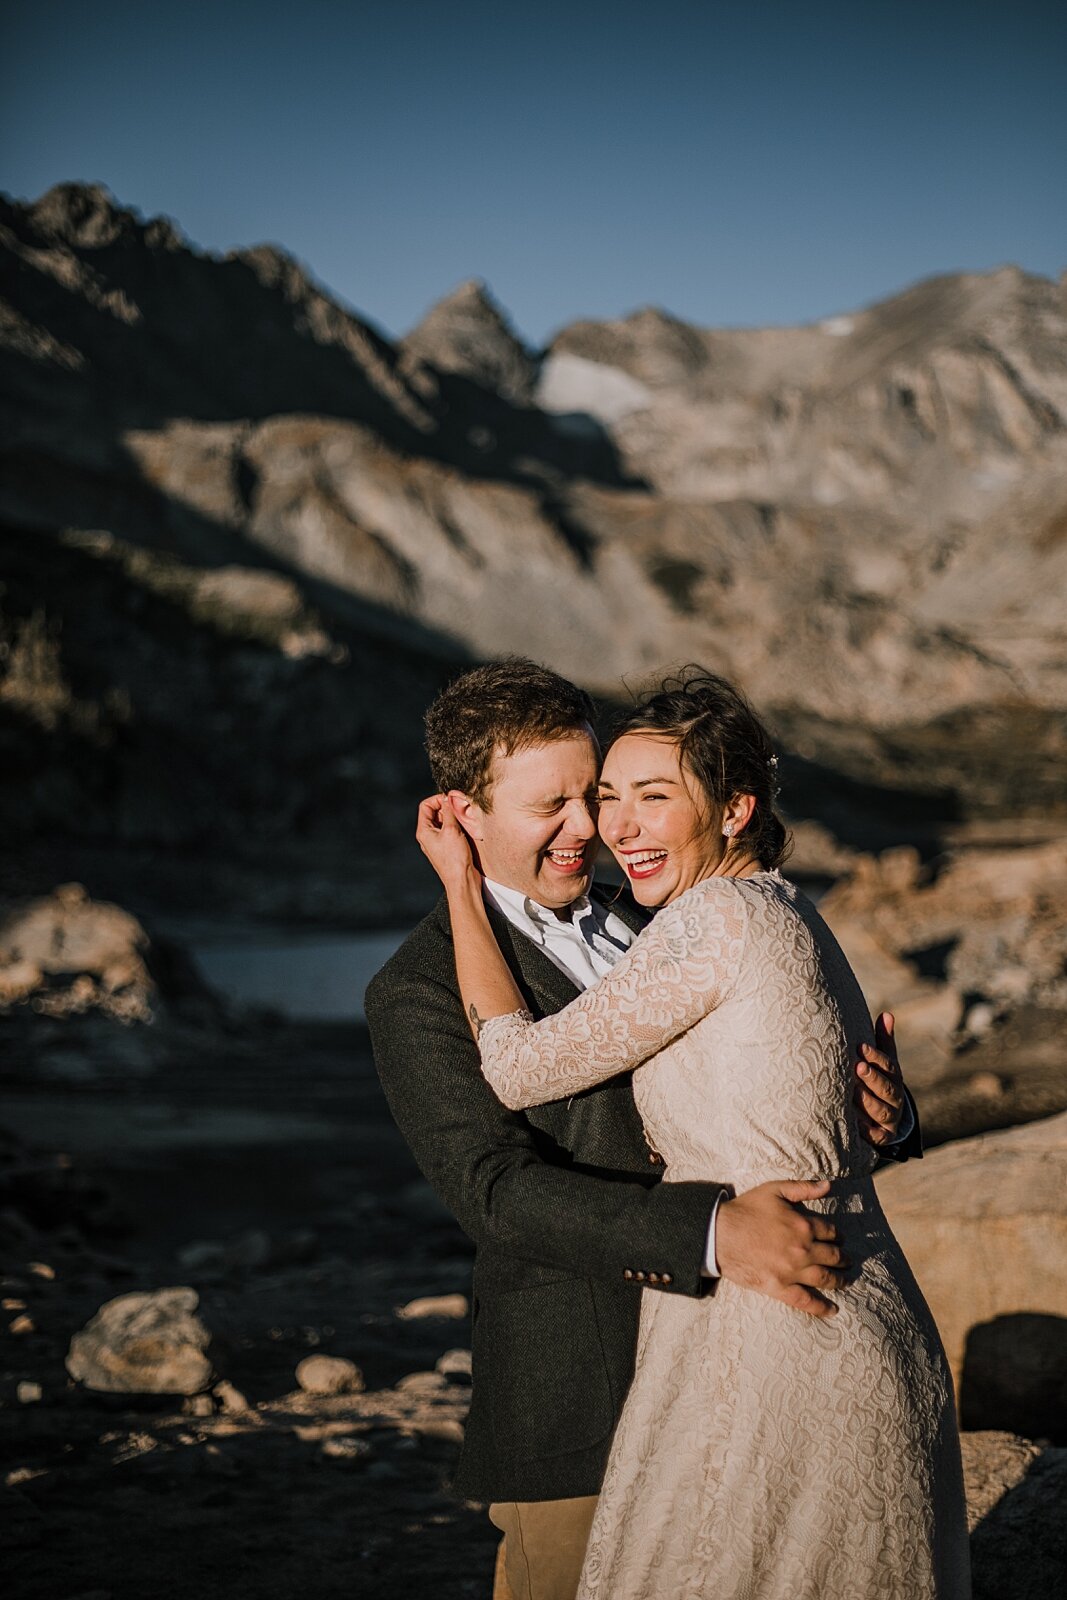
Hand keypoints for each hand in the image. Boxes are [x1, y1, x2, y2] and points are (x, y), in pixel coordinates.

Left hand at [415, 794, 479, 891]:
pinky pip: (451, 831)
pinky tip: (467, 828)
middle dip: (448, 808)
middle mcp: (429, 836)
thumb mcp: (451, 830)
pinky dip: (458, 826)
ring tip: (464, 819)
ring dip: (455, 817)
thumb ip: (449, 811)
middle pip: (435, 813)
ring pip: (445, 821)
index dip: (437, 799)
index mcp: (424, 831)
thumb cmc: (454, 859)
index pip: (425, 806)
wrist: (462, 881)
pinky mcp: (448, 848)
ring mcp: (438, 842)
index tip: (450, 799)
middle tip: (460, 808)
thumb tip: (447, 797)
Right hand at [715, 1178, 845, 1318]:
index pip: (830, 1232)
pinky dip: (821, 1307)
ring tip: (845, 1280)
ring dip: (839, 1280)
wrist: (719, 1233)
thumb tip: (829, 1186)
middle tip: (847, 1260)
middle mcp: (802, 1250)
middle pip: (832, 1256)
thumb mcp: (774, 1190)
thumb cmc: (746, 1209)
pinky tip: (833, 1310)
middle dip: (842, 1258)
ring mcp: (792, 1271)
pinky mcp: (779, 1288)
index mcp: (803, 1225)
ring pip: (824, 1278)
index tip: (838, 1238)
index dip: (837, 1235)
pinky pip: (805, 1301)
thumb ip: (803, 1187)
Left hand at [853, 1012, 904, 1146]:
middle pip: (887, 1089)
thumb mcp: (883, 1063)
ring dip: (867, 1102)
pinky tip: (853, 1122)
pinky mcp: (881, 1138)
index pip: (889, 1067)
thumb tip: (887, 1014)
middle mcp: (895, 1100)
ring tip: (852, 1092)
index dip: (876, 1057)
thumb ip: (884, 1040)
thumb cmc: (879, 1082)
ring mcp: (890, 1120)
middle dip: (872, 1078)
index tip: (860, 1047)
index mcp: (895, 1079)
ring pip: (881, 1112)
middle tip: (857, 1067)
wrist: (885, 1120)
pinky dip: (865, 1129)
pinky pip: (875, 1135)